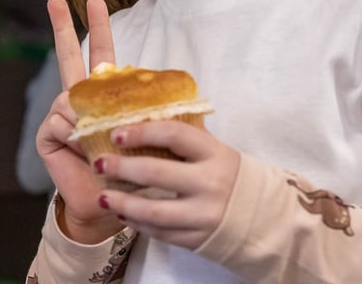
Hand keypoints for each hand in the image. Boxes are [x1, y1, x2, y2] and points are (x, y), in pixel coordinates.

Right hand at [37, 0, 122, 242]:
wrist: (109, 204)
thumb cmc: (130, 170)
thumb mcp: (141, 135)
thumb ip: (138, 111)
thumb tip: (136, 89)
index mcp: (103, 95)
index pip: (100, 55)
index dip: (99, 28)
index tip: (95, 1)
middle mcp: (78, 100)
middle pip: (69, 56)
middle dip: (62, 27)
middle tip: (54, 0)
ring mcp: (60, 116)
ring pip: (68, 97)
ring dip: (83, 115)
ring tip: (94, 138)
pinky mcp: (48, 135)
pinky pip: (59, 122)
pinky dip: (72, 133)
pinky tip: (79, 147)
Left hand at [92, 120, 239, 250]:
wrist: (262, 216)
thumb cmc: (228, 175)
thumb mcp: (214, 151)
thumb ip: (183, 140)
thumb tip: (137, 122)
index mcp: (214, 153)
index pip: (174, 134)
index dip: (142, 132)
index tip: (116, 133)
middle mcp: (210, 183)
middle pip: (157, 172)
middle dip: (122, 167)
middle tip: (99, 163)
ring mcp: (203, 214)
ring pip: (153, 210)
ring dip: (123, 202)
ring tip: (103, 196)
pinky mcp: (196, 238)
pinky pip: (159, 231)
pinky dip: (137, 222)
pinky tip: (122, 212)